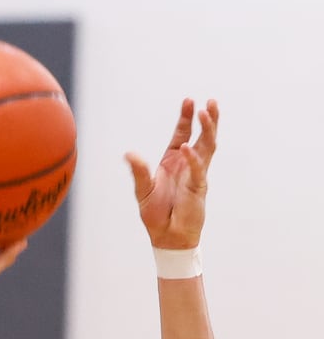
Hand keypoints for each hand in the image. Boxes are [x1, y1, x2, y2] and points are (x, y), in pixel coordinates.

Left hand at [126, 98, 217, 249]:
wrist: (167, 236)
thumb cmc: (156, 213)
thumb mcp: (143, 189)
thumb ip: (138, 171)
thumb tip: (128, 153)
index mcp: (173, 161)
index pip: (182, 134)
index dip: (186, 119)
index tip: (189, 101)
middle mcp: (187, 165)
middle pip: (201, 137)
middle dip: (206, 119)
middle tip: (209, 102)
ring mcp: (196, 175)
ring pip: (207, 148)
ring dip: (208, 131)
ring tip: (207, 112)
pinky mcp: (198, 188)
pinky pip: (198, 170)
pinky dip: (193, 158)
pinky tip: (188, 147)